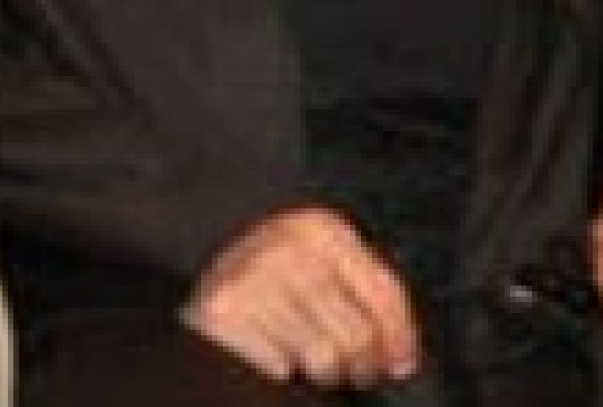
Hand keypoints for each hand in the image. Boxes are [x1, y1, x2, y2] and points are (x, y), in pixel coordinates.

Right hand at [181, 207, 417, 390]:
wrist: (200, 276)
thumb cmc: (271, 281)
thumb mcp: (319, 267)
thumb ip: (363, 292)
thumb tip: (402, 354)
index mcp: (321, 229)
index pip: (385, 292)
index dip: (400, 338)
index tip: (400, 363)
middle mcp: (289, 245)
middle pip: (360, 334)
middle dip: (360, 363)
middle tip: (344, 366)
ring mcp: (257, 277)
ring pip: (325, 359)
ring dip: (321, 373)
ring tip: (302, 356)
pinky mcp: (227, 313)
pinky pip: (281, 369)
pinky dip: (280, 373)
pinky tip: (271, 355)